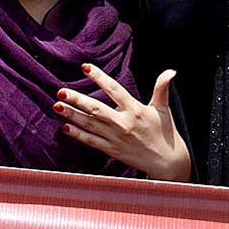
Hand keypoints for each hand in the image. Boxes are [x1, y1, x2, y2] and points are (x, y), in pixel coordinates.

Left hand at [54, 63, 190, 181]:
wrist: (166, 161)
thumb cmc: (165, 132)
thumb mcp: (164, 108)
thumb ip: (163, 88)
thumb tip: (171, 71)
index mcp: (135, 110)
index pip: (114, 90)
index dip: (100, 78)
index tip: (85, 67)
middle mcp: (123, 123)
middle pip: (95, 109)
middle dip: (77, 99)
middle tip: (61, 91)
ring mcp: (115, 138)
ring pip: (89, 125)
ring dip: (72, 115)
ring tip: (57, 106)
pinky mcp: (112, 150)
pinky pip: (91, 141)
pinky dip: (77, 135)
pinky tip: (65, 128)